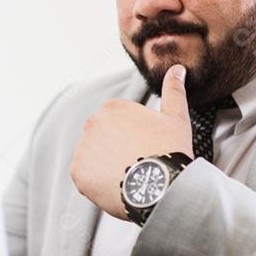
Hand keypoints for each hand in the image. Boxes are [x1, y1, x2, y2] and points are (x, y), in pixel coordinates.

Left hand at [70, 64, 193, 220]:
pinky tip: (116, 187)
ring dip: (106, 167)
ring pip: (93, 159)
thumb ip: (173, 91)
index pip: (117, 125)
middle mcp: (92, 123)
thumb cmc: (171, 150)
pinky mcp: (77, 172)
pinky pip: (85, 178)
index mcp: (112, 107)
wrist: (162, 185)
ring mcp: (83, 147)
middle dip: (116, 151)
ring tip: (128, 178)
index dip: (132, 139)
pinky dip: (97, 184)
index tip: (144, 149)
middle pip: (102, 140)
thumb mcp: (176, 117)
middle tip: (137, 165)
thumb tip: (177, 69)